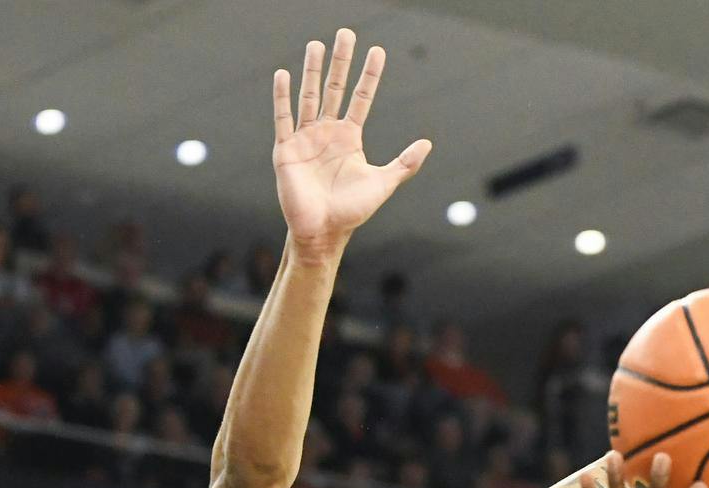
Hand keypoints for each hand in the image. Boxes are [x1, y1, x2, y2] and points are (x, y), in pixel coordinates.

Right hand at [273, 29, 431, 260]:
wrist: (322, 232)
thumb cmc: (351, 211)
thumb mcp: (383, 183)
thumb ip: (404, 163)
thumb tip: (427, 143)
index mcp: (349, 137)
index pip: (361, 97)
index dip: (370, 75)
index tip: (377, 51)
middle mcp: (327, 132)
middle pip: (335, 88)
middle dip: (341, 61)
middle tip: (346, 34)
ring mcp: (305, 139)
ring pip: (309, 96)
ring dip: (312, 70)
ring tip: (316, 45)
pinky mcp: (286, 150)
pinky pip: (283, 118)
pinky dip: (281, 97)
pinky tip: (282, 75)